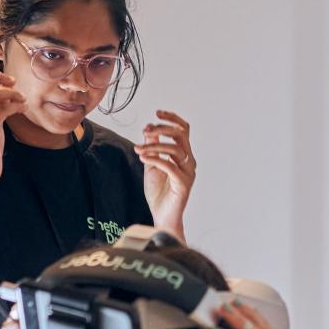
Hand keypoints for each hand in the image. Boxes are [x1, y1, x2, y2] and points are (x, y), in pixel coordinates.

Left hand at [136, 110, 195, 237]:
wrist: (161, 215)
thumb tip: (149, 129)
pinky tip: (143, 158)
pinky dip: (155, 159)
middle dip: (163, 129)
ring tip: (138, 150)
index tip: (157, 112)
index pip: (183, 130)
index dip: (172, 118)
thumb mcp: (151, 164)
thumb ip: (152, 147)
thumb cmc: (158, 192)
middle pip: (181, 135)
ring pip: (175, 149)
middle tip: (146, 131)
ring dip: (154, 146)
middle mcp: (189, 162)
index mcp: (183, 155)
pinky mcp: (183, 184)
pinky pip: (170, 166)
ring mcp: (188, 173)